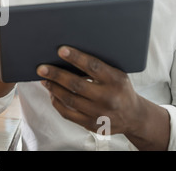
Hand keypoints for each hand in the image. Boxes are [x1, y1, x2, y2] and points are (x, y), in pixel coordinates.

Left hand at [37, 46, 169, 149]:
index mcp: (116, 80)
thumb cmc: (120, 89)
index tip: (60, 50)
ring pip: (69, 100)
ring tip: (44, 79)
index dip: (76, 57)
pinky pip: (68, 113)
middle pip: (76, 84)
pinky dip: (57, 102)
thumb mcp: (117, 74)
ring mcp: (100, 113)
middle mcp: (109, 98)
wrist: (134, 116)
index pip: (93, 67)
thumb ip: (98, 66)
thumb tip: (68, 54)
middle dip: (56, 75)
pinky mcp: (92, 125)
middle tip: (41, 68)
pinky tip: (52, 93)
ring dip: (53, 88)